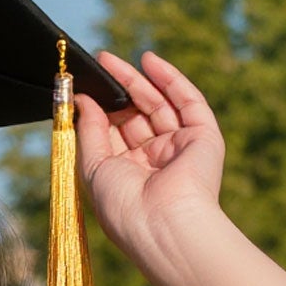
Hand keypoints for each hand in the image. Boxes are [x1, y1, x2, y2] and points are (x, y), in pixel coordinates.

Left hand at [73, 47, 227, 284]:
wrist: (163, 224)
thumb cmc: (123, 206)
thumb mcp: (93, 167)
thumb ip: (88, 131)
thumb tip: (82, 100)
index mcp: (129, 176)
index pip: (114, 135)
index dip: (100, 111)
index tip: (83, 88)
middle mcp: (155, 162)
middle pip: (136, 116)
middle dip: (118, 90)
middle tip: (99, 64)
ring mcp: (180, 148)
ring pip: (159, 105)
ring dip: (138, 80)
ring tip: (111, 60)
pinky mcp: (203, 137)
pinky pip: (188, 101)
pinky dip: (169, 79)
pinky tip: (148, 60)